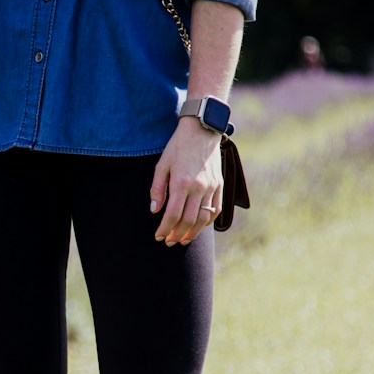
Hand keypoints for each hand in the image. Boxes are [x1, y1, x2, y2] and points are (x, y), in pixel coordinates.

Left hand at [150, 119, 222, 244]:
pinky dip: (208, 222)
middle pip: (188, 221)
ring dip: (193, 233)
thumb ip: (157, 189)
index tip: (159, 237)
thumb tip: (154, 211)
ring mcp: (211, 187)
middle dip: (177, 235)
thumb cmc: (178, 147)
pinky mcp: (220, 185)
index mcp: (181, 183)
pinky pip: (216, 209)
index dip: (165, 229)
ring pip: (204, 218)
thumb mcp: (162, 165)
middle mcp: (198, 187)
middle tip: (169, 242)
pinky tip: (199, 227)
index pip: (172, 215)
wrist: (202, 131)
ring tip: (183, 240)